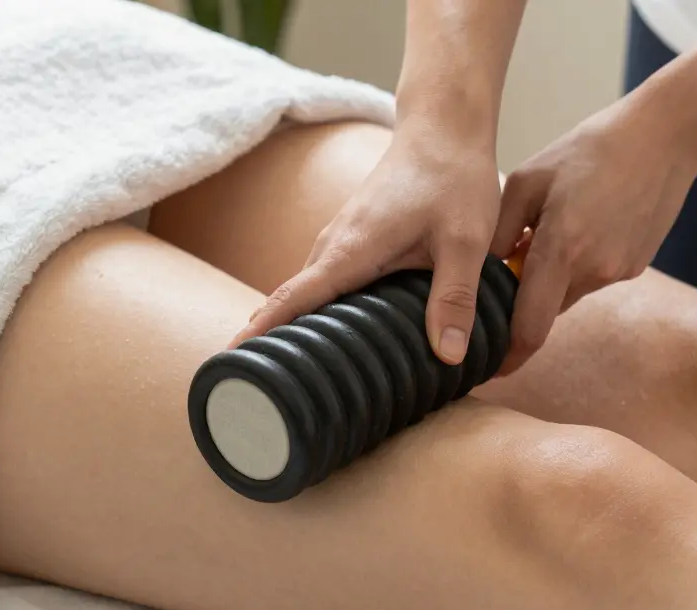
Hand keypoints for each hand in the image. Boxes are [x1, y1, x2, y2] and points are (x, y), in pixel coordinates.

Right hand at [232, 124, 501, 364]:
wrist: (444, 128)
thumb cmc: (454, 178)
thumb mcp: (465, 241)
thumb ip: (455, 297)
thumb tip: (447, 357)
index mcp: (351, 249)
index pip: (293, 297)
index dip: (261, 331)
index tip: (231, 359)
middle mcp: (334, 245)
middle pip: (291, 303)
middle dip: (274, 344)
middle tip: (264, 393)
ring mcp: (339, 240)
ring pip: (308, 294)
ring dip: (297, 329)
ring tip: (294, 380)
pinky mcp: (352, 240)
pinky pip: (324, 283)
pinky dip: (318, 311)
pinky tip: (335, 339)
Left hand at [491, 98, 696, 373]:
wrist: (663, 138)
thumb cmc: (587, 150)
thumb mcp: (527, 182)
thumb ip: (498, 233)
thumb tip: (478, 274)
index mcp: (562, 249)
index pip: (529, 328)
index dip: (507, 357)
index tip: (486, 369)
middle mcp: (594, 270)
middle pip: (544, 310)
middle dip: (523, 302)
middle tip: (506, 273)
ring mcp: (619, 271)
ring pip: (567, 293)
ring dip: (551, 278)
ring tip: (551, 230)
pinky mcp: (635, 266)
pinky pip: (592, 278)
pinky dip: (577, 264)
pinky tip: (583, 224)